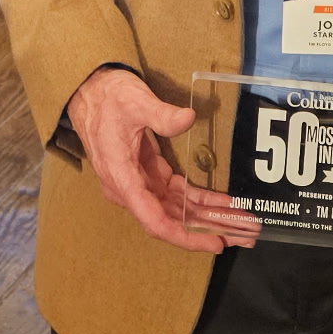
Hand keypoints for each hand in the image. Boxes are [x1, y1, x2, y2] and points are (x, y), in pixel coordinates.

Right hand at [67, 67, 232, 253]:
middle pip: (171, 220)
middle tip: (243, 236)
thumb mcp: (135, 101)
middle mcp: (129, 188)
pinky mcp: (147, 175)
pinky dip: (199, 200)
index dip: (185, 236)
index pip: (154, 219)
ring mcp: (139, 183)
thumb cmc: (107, 97)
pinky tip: (223, 204)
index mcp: (122, 177)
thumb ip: (161, 114)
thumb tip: (187, 118)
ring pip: (177, 210)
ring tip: (241, 224)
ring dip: (208, 218)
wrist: (89, 90)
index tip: (213, 242)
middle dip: (207, 230)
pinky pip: (176, 195)